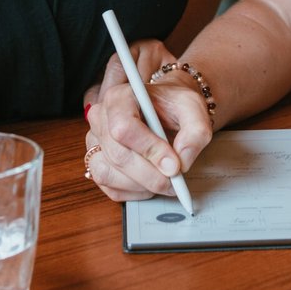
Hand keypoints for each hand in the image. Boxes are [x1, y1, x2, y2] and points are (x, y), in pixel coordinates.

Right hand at [85, 39, 213, 201]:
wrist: (167, 109)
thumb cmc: (175, 105)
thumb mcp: (194, 109)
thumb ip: (195, 131)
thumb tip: (183, 160)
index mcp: (119, 97)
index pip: (124, 127)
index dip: (149, 150)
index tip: (174, 165)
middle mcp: (100, 118)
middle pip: (118, 155)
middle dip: (150, 175)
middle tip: (175, 181)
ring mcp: (94, 141)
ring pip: (109, 174)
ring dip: (141, 185)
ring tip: (165, 181)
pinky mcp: (95, 162)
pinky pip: (109, 187)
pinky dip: (134, 192)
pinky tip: (151, 183)